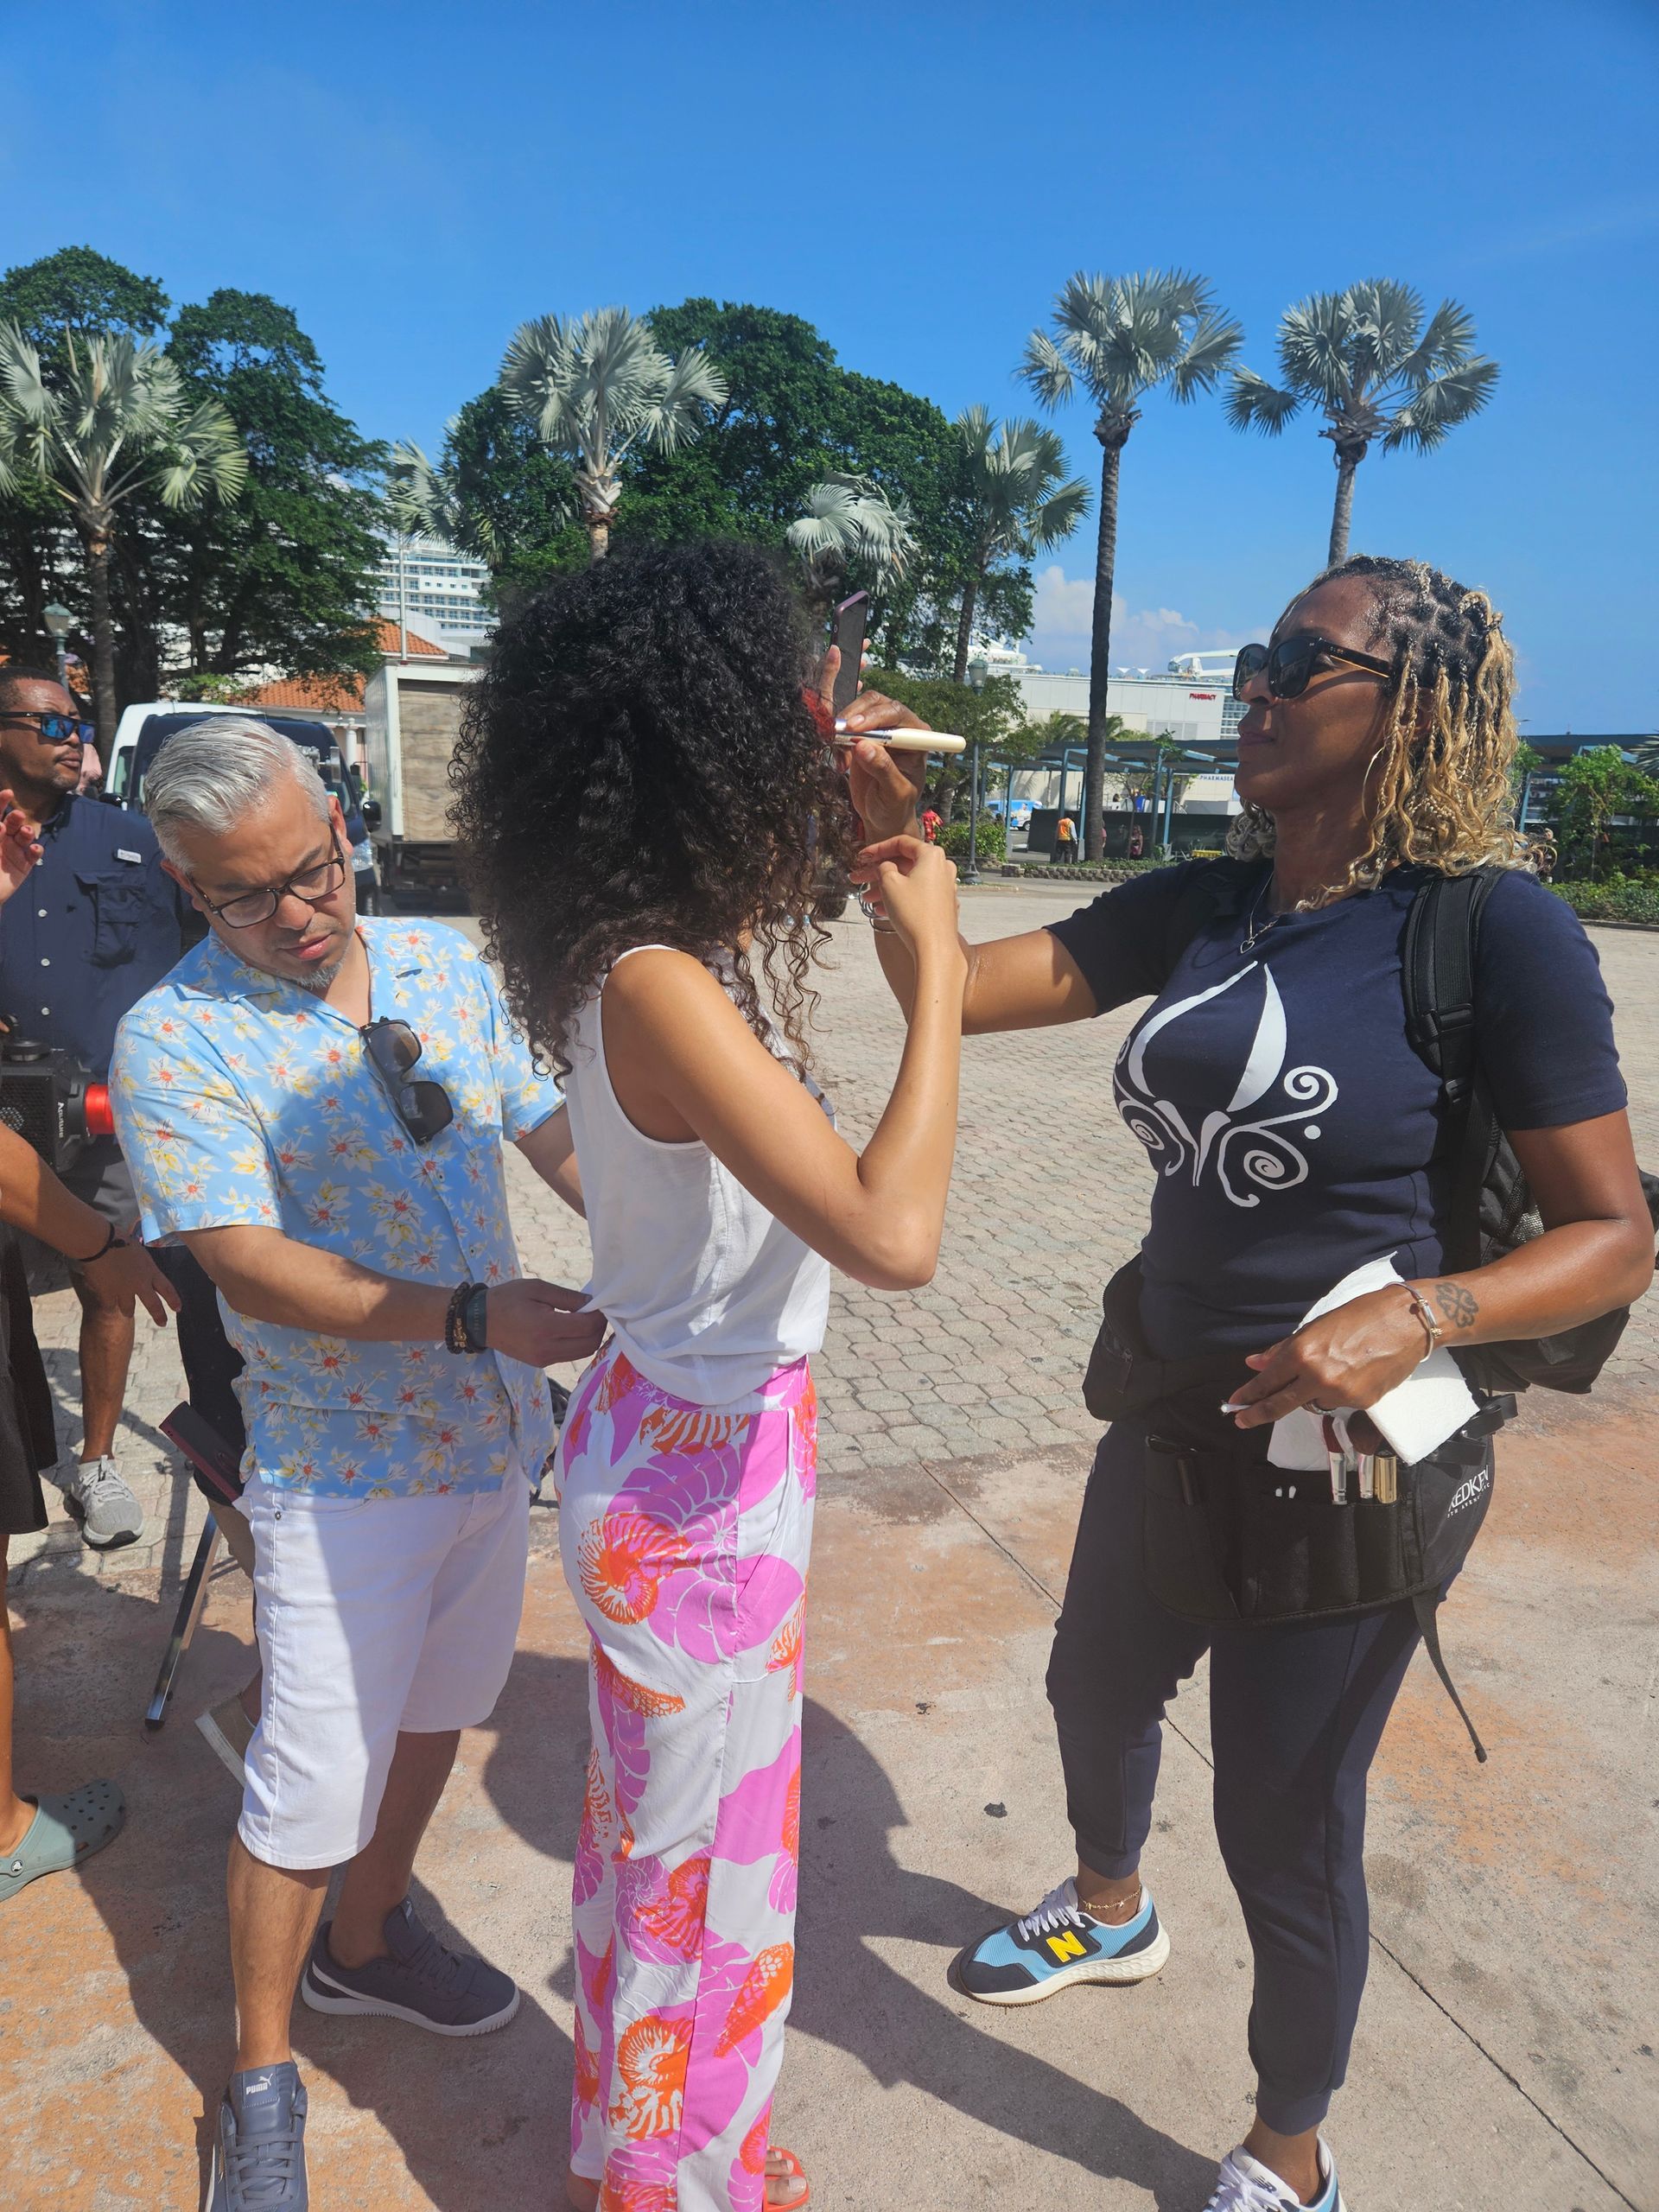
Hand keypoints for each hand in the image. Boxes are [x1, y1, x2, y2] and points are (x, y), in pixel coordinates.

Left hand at [0, 788, 41, 907]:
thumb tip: (1, 826)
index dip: (1, 802)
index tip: (8, 793)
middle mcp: (4, 839)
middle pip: (13, 823)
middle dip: (17, 818)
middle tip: (17, 816)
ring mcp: (15, 851)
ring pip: (25, 837)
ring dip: (28, 832)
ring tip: (26, 833)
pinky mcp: (24, 866)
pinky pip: (34, 855)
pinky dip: (36, 851)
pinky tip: (34, 850)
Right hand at [84, 1240, 182, 1326]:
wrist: (99, 1243)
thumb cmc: (118, 1239)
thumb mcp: (138, 1250)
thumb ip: (142, 1264)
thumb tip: (142, 1269)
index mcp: (150, 1270)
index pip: (167, 1288)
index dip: (173, 1299)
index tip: (178, 1309)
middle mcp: (140, 1284)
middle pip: (153, 1304)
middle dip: (159, 1315)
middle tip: (162, 1323)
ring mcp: (124, 1291)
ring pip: (129, 1309)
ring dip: (128, 1310)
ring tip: (127, 1312)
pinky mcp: (108, 1295)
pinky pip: (110, 1305)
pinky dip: (108, 1303)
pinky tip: (106, 1300)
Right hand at [486, 1279, 606, 1367]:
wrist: (479, 1321)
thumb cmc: (507, 1298)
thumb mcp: (538, 1288)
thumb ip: (568, 1297)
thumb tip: (593, 1303)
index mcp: (545, 1328)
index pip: (587, 1327)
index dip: (599, 1315)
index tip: (599, 1303)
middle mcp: (547, 1349)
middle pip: (590, 1344)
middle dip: (598, 1328)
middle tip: (595, 1311)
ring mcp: (544, 1360)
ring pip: (583, 1353)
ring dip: (590, 1337)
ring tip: (584, 1319)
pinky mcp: (541, 1364)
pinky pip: (570, 1356)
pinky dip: (578, 1344)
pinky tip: (572, 1329)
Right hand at [814, 649, 928, 842]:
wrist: (882, 816)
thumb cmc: (895, 806)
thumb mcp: (894, 793)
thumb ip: (883, 769)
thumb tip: (863, 746)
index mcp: (916, 737)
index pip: (897, 713)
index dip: (875, 716)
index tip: (855, 728)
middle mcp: (900, 727)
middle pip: (876, 703)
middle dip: (855, 716)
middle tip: (838, 733)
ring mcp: (879, 729)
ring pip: (858, 710)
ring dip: (843, 728)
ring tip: (842, 759)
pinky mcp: (861, 736)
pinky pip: (844, 726)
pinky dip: (837, 739)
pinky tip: (840, 763)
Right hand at [851, 836, 960, 963]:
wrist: (934, 947)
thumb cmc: (914, 913)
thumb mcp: (889, 883)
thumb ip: (883, 867)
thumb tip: (885, 866)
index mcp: (931, 855)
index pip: (901, 843)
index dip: (878, 849)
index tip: (863, 856)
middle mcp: (942, 868)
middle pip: (904, 864)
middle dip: (878, 872)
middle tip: (858, 878)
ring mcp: (944, 887)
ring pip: (909, 881)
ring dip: (885, 888)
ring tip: (866, 899)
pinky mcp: (942, 904)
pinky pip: (917, 895)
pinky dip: (899, 898)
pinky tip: (881, 909)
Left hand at [1225, 1288, 1428, 1428]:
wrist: (1406, 1322)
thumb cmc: (1361, 1315)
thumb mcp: (1316, 1326)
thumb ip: (1284, 1349)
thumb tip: (1255, 1363)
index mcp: (1304, 1353)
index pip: (1268, 1380)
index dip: (1249, 1393)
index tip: (1236, 1401)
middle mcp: (1318, 1377)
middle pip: (1281, 1404)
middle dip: (1257, 1413)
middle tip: (1240, 1420)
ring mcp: (1341, 1394)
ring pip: (1314, 1402)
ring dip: (1312, 1393)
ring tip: (1332, 1369)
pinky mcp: (1362, 1403)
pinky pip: (1339, 1403)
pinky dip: (1339, 1392)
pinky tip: (1353, 1373)